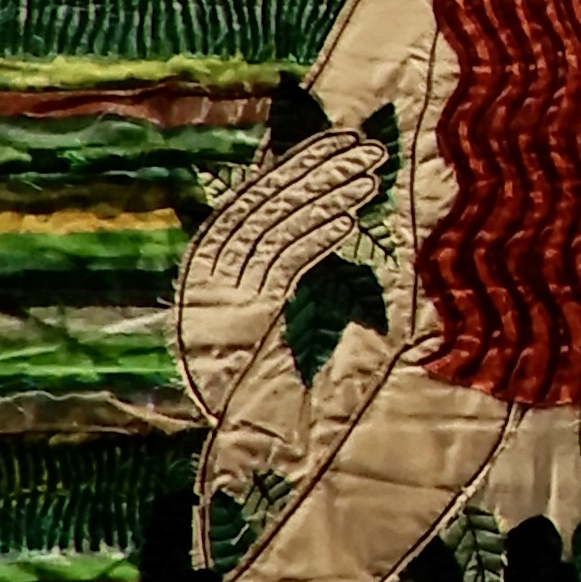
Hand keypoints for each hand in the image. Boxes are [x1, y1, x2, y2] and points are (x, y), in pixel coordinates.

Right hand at [176, 125, 388, 404]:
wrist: (234, 439)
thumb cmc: (252, 377)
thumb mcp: (262, 312)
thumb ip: (279, 264)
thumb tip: (324, 209)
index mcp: (210, 258)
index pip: (260, 197)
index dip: (302, 166)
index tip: (343, 142)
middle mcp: (212, 269)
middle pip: (272, 205)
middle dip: (322, 172)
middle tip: (370, 148)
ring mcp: (224, 290)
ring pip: (280, 227)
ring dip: (327, 197)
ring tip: (370, 176)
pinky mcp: (240, 314)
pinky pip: (282, 265)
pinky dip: (314, 238)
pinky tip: (347, 221)